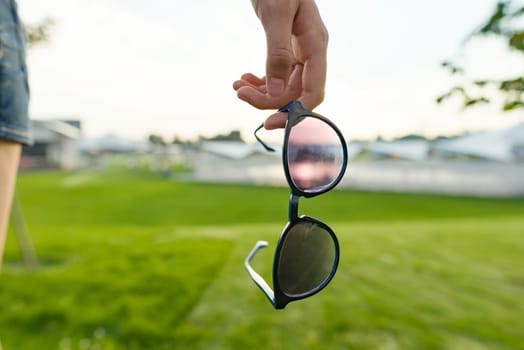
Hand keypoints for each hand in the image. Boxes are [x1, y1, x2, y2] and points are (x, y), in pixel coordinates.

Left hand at [233, 0, 327, 128]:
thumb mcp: (276, 14)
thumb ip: (277, 53)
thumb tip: (274, 91)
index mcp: (316, 45)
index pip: (313, 92)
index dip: (295, 114)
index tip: (269, 123)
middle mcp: (311, 53)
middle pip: (294, 93)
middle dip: (267, 100)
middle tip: (239, 93)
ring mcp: (299, 52)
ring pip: (283, 87)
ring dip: (260, 92)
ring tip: (237, 86)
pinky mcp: (286, 49)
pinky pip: (276, 75)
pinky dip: (260, 81)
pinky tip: (243, 78)